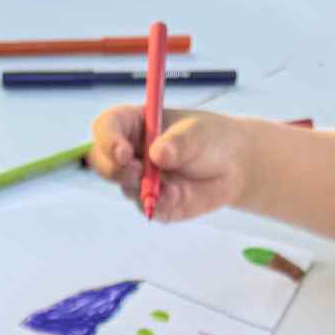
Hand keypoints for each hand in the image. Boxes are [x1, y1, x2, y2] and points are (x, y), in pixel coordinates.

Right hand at [89, 104, 253, 222]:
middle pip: (102, 162)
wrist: (232, 166)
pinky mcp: (151, 203)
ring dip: (142, 188)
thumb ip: (178, 142)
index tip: (122, 152)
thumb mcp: (198, 132)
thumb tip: (157, 155)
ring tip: (171, 186)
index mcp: (133, 125)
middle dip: (114, 169)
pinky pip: (147, 208)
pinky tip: (179, 196)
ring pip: (125, 188)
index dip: (107, 139)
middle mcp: (130, 153)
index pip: (106, 128)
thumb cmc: (209, 138)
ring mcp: (138, 180)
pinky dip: (161, 205)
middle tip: (136, 172)